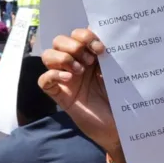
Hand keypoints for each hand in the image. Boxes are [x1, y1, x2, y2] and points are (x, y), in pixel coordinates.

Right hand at [40, 29, 120, 155]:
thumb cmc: (119, 99)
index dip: (85, 35)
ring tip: (80, 71)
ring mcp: (65, 79)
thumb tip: (111, 35)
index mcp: (88, 55)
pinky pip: (44, 80)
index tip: (100, 47)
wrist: (118, 127)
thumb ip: (110, 55)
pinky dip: (53, 75)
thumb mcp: (115, 73)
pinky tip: (69, 79)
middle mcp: (74, 64)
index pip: (76, 34)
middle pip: (59, 41)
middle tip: (90, 60)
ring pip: (47, 56)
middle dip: (73, 45)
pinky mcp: (59, 95)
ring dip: (63, 58)